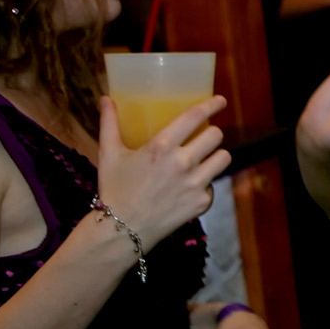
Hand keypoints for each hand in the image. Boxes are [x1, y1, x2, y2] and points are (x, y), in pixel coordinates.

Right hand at [95, 95, 228, 250]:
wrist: (122, 230)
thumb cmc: (114, 189)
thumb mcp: (109, 153)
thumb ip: (109, 123)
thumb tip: (106, 99)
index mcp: (161, 147)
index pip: (196, 117)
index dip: (212, 105)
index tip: (220, 101)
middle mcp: (182, 163)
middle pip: (216, 136)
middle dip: (211, 134)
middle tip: (204, 138)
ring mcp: (195, 184)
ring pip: (223, 158)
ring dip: (215, 156)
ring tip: (202, 160)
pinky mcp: (203, 202)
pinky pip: (214, 184)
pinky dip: (205, 183)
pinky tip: (189, 187)